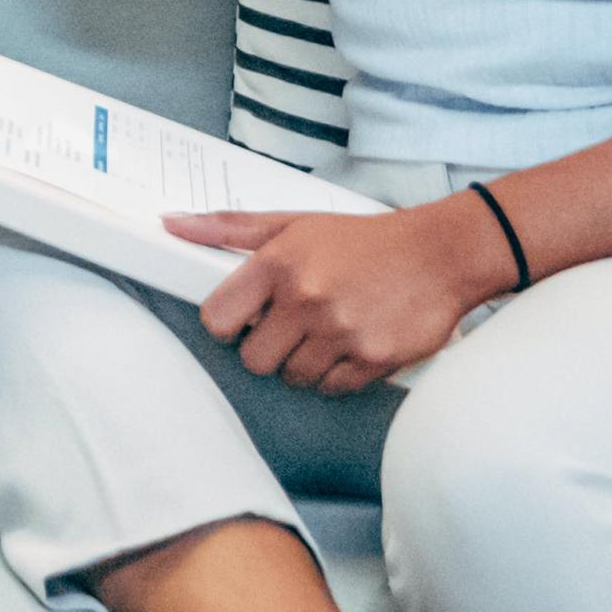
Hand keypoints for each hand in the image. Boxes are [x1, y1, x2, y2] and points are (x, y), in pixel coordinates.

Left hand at [176, 196, 519, 392]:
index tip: (240, 321)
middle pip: (253, 359)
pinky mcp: (373, 359)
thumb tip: (171, 224)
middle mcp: (307, 299)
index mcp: (279, 263)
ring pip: (292, 377)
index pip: (218, 318)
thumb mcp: (292, 223)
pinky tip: (348, 345)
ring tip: (322, 332)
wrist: (440, 254)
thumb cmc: (363, 239)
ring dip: (302, 362)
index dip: (225, 325)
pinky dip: (335, 375)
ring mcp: (341, 332)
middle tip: (288, 327)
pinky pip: (332, 388)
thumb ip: (227, 227)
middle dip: (265, 348)